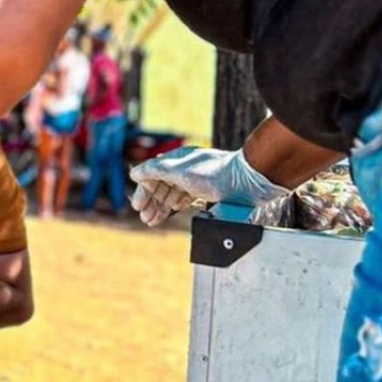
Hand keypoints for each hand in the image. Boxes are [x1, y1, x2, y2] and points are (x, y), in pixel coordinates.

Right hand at [129, 147, 289, 225]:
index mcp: (176, 160)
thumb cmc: (215, 174)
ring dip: (161, 207)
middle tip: (146, 218)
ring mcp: (195, 179)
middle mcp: (184, 168)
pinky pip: (184, 197)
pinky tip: (172, 212)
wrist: (247, 181)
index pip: (151, 175)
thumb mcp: (179, 171)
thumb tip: (134, 173)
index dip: (143, 191)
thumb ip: (154, 171)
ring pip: (171, 193)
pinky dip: (175, 205)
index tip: (138, 207)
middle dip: (151, 202)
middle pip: (160, 185)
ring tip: (154, 221)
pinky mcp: (206, 190)